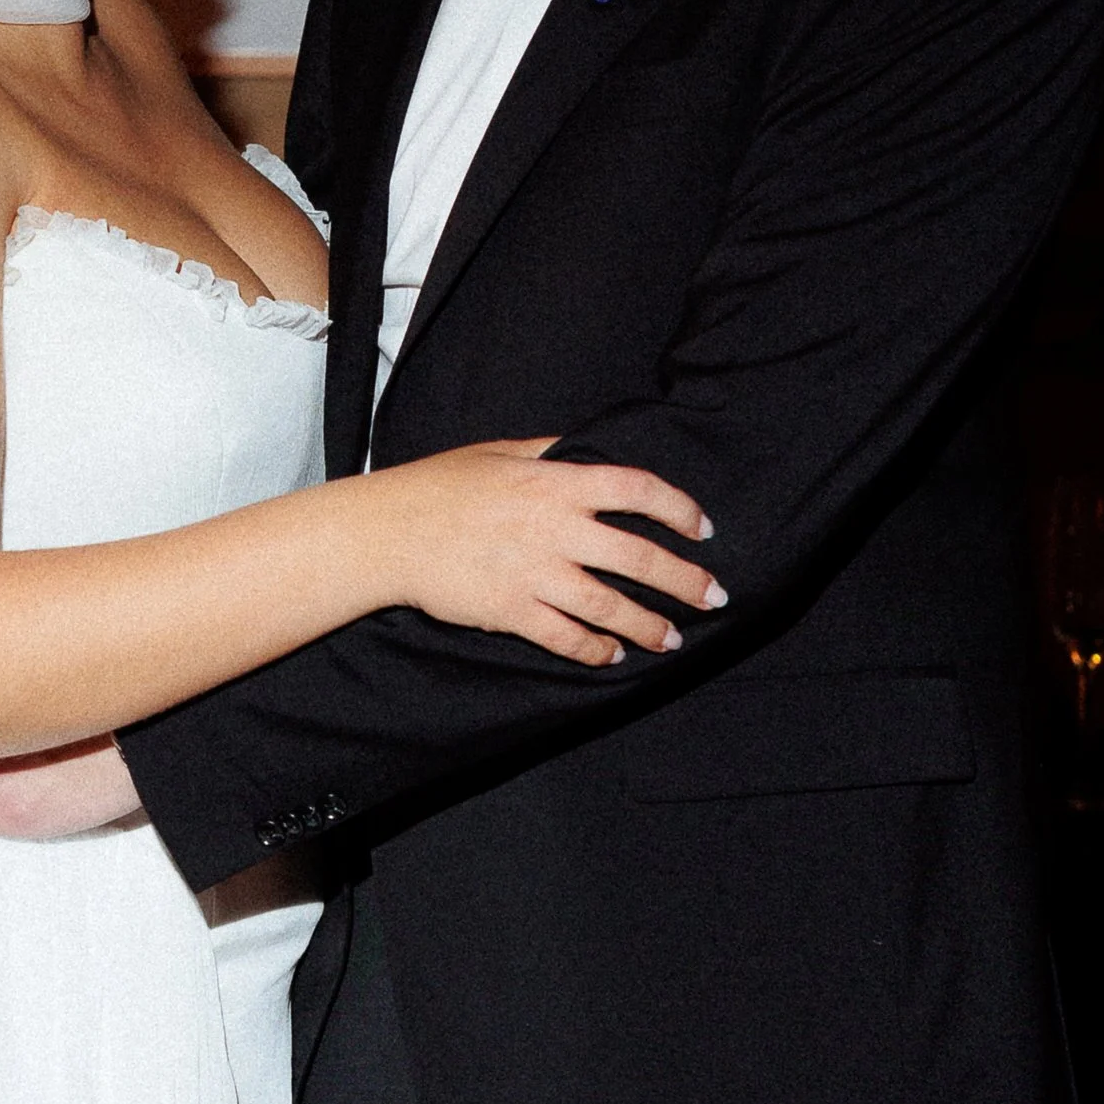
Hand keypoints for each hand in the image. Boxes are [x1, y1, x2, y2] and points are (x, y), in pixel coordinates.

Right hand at [391, 441, 721, 665]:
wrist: (388, 531)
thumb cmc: (439, 485)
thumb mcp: (498, 452)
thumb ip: (549, 452)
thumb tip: (587, 450)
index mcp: (554, 482)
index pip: (637, 489)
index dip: (679, 508)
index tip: (703, 528)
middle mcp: (554, 528)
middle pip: (638, 557)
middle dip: (684, 580)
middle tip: (715, 596)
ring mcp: (534, 572)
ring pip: (610, 605)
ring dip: (650, 625)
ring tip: (673, 638)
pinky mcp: (511, 610)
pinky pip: (566, 636)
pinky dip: (595, 649)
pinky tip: (613, 654)